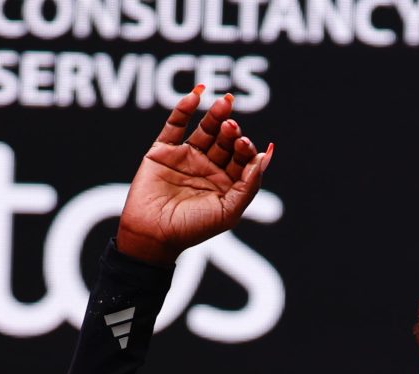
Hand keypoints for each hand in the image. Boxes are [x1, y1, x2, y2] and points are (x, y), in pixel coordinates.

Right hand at [116, 87, 273, 264]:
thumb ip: (249, 185)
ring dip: (215, 115)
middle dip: (231, 131)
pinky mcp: (163, 151)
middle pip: (225, 140)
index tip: (245, 144)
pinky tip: (196, 95)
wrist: (152, 235)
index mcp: (226, 183)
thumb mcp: (229, 212)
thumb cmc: (192, 229)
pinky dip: (184, 108)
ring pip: (204, 129)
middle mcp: (207, 167)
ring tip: (224, 102)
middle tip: (231, 127)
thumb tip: (265, 157)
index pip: (242, 157)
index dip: (246, 148)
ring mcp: (185, 157)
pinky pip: (175, 124)